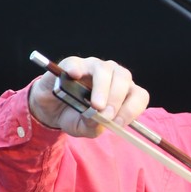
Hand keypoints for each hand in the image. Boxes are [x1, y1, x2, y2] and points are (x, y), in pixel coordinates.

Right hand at [26, 56, 149, 137]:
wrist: (52, 110)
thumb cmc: (75, 116)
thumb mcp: (86, 128)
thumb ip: (95, 127)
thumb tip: (101, 120)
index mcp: (123, 92)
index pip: (139, 95)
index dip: (132, 109)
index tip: (118, 122)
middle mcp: (113, 76)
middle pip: (124, 79)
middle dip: (117, 99)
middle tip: (106, 115)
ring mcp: (93, 67)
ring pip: (104, 70)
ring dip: (102, 89)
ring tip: (95, 105)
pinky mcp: (73, 64)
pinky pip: (77, 63)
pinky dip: (76, 69)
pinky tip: (74, 76)